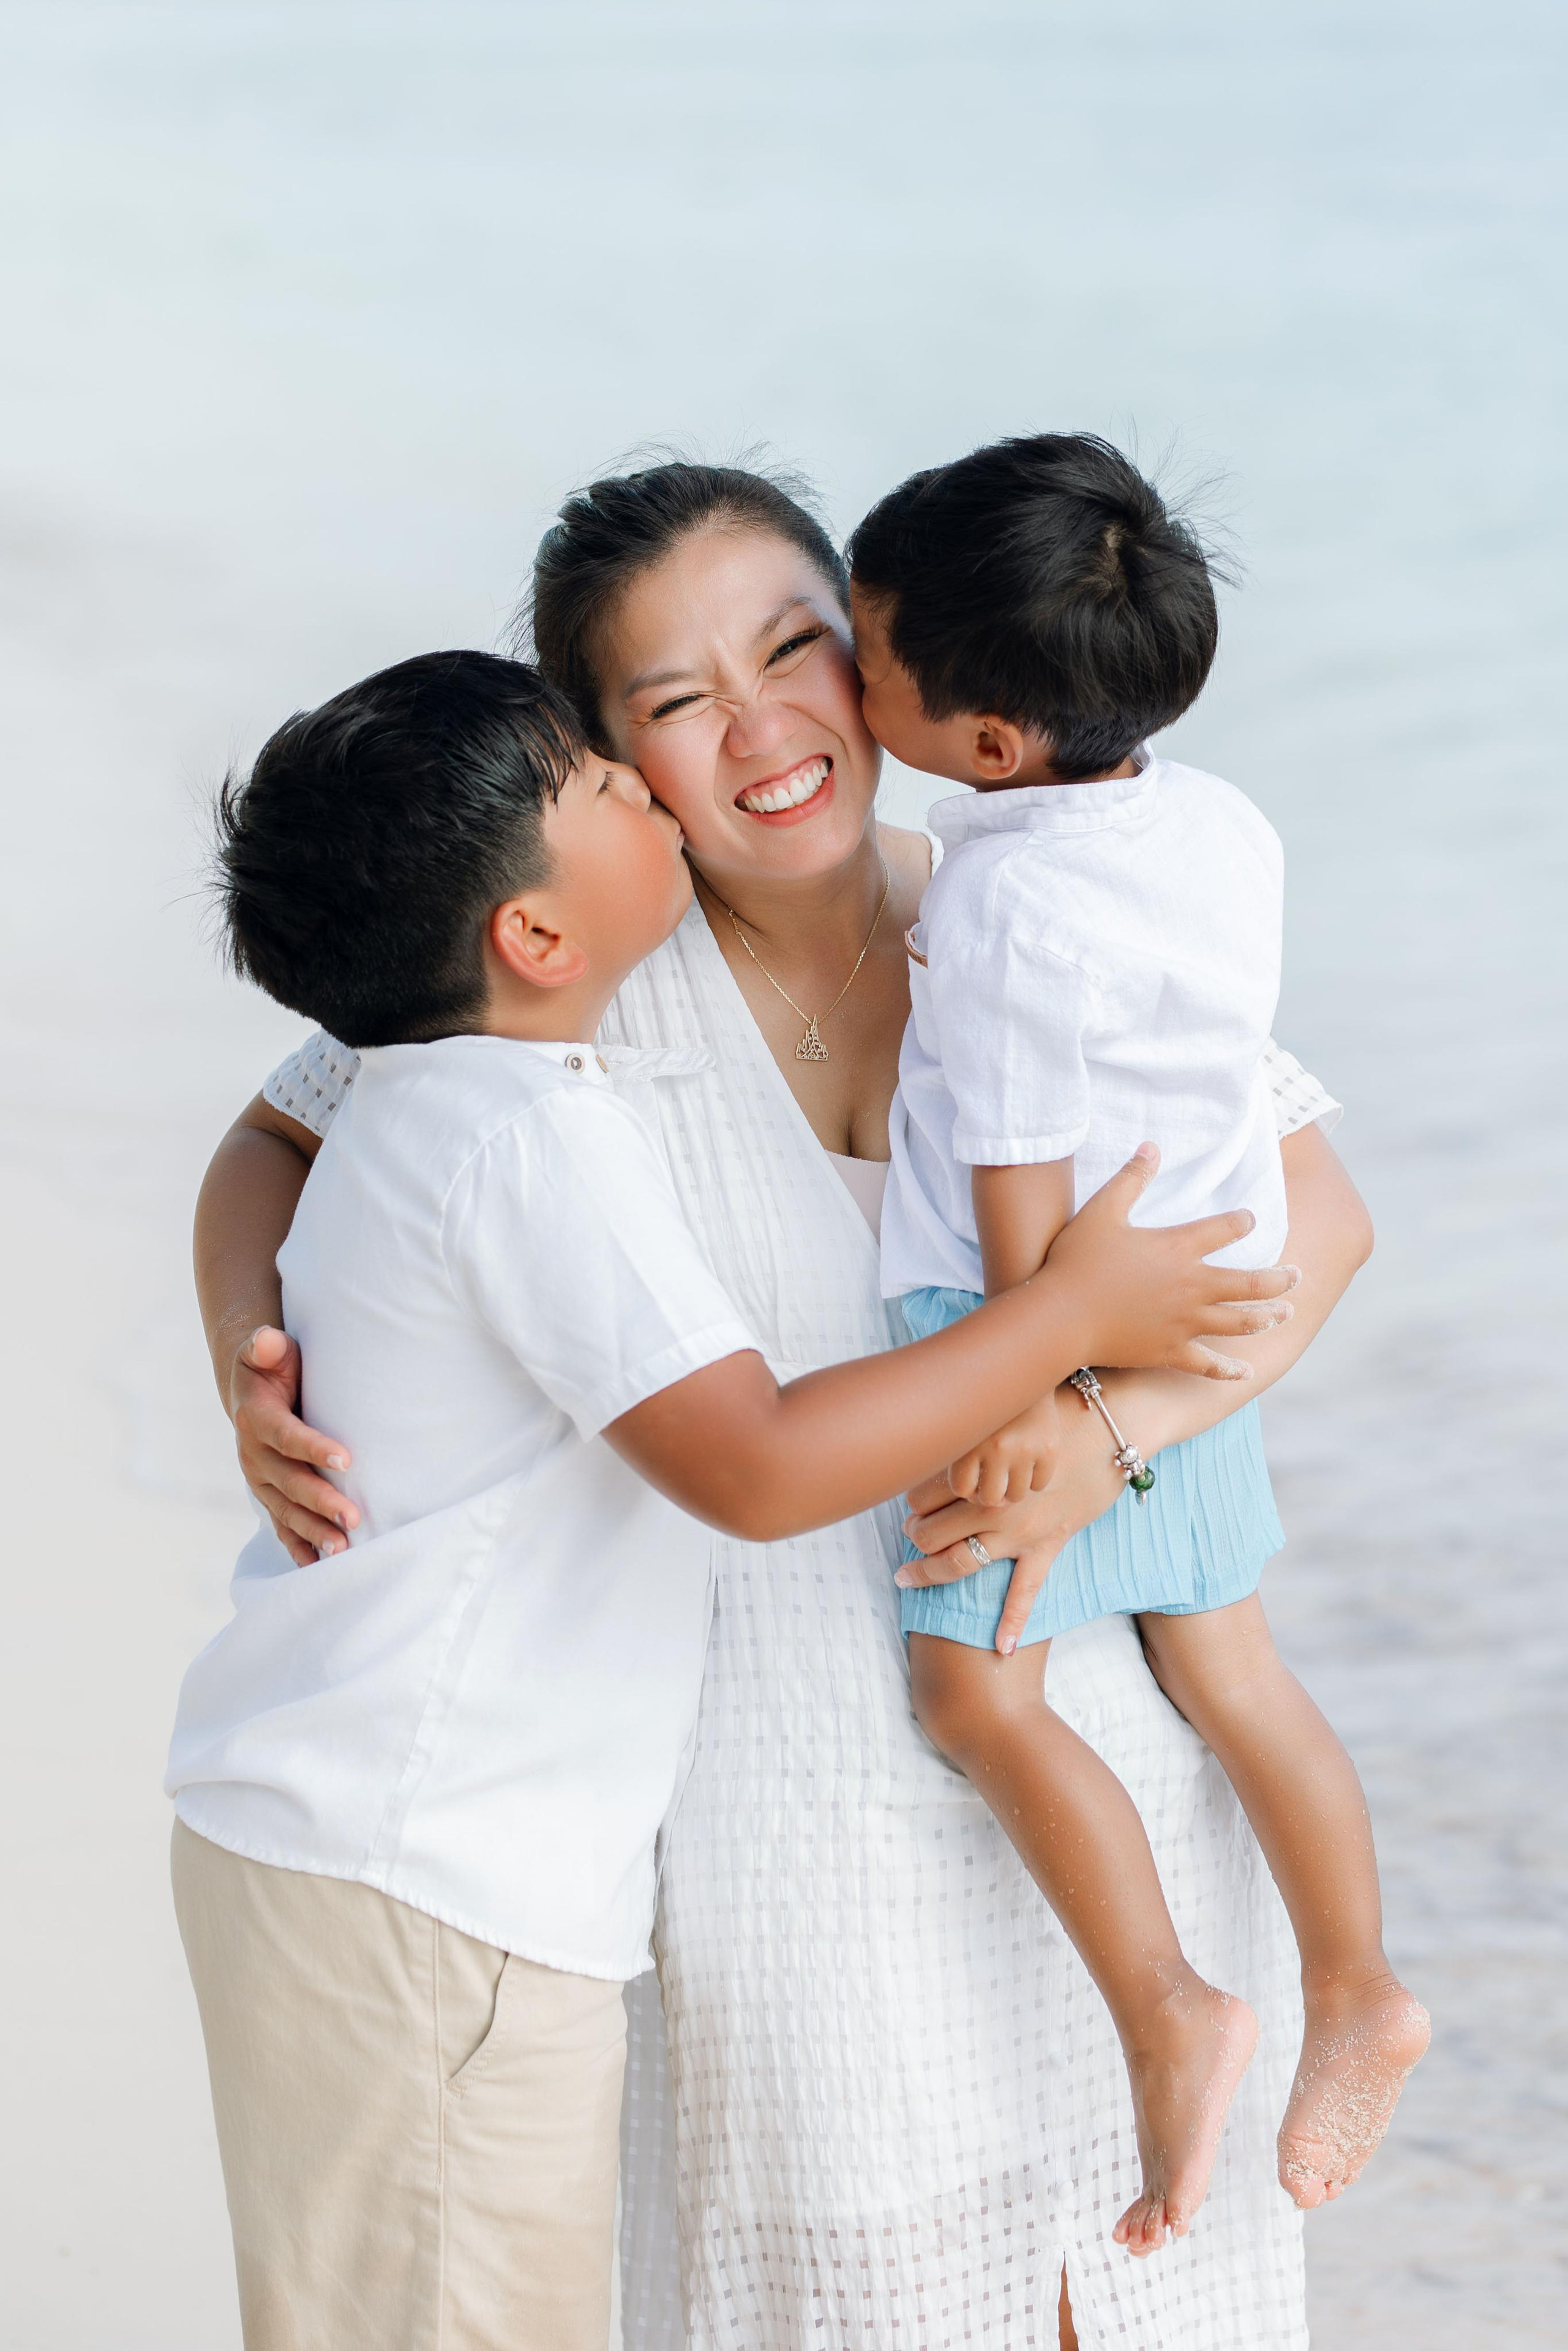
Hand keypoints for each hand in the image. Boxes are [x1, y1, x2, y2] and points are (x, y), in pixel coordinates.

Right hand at [228, 1325, 357, 1564]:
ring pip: (286, 1510)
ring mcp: (260, 1480)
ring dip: (313, 1532)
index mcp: (256, 1418)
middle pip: (289, 1482)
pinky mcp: (269, 1495)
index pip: (286, 1435)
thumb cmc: (272, 1366)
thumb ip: (266, 1346)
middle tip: (354, 1518)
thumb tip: (266, 1341)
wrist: (250, 1389)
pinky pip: (282, 1525)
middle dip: (320, 1502)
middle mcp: (253, 1455)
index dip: (313, 1447)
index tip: (346, 1459)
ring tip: (343, 1551)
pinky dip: (298, 1547)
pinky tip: (318, 1567)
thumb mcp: (267, 1350)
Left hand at [898, 1377, 1131, 1653]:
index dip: (909, 1500)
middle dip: (913, 1536)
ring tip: (910, 1574)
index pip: (921, 1494)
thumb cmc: (1059, 1409)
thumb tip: (941, 1430)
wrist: (1114, 1425)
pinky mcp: (1049, 1543)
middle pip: (931, 1532)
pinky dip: (1013, 1620)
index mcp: (978, 1468)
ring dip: (929, 1571)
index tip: (908, 1500)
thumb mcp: (1006, 1413)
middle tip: (908, 1533)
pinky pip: (1027, 1590)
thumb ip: (972, 1432)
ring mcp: (1020, 1530)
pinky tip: (1002, 1648)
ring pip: (960, 1561)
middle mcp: (992, 1504)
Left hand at [948, 1390, 1061, 1504]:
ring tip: (1009, 1473)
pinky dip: (1033, 1479)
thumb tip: (961, 1496)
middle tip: (991, 1482)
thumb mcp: (964, 1423)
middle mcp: (998, 1448)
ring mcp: (1026, 1449)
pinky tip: (1028, 1463)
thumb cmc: (987, 1403)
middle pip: (990, 1499)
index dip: (966, 1488)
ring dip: (1011, 1488)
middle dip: (989, 1494)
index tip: (970, 1477)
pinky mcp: (1049, 1449)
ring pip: (1016, 1496)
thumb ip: (956, 1455)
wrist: (1023, 1372)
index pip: (962, 1489)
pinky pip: (1039, 1484)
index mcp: (970, 1442)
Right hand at [1044, 1143, 1297, 1378]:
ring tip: (1286, 1313)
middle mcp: (1193, 1286)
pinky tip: (1246, 1373)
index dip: (1243, 1222)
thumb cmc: (1077, 1260)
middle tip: (1296, 1275)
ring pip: (1241, 1322)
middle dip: (1279, 1279)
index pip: (1226, 1229)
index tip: (1250, 1220)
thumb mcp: (1102, 1209)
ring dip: (1268, 1317)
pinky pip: (1208, 1364)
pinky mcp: (1170, 1351)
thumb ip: (1131, 1178)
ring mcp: (1185, 1322)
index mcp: (1179, 1248)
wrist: (1061, 1315)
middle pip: (1251, 1282)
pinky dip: (1229, 1370)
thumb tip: (1152, 1146)